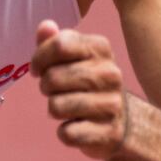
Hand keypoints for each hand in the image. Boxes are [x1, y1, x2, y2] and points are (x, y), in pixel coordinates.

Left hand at [33, 20, 131, 158]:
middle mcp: (110, 74)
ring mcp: (112, 104)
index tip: (39, 69)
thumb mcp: (73, 57)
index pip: (59, 45)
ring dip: (55, 110)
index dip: (39, 59)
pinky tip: (78, 126)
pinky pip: (67, 133)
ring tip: (69, 108)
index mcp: (101, 49)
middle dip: (46, 87)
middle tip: (57, 91)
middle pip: (52, 78)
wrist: (121, 120)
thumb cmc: (87, 84)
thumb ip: (55, 40)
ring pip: (56, 107)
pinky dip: (65, 133)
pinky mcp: (108, 133)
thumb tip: (45, 26)